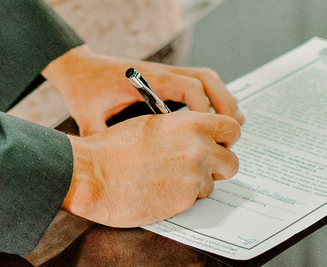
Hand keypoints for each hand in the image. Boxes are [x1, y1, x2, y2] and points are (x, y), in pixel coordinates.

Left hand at [42, 45, 242, 135]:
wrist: (79, 69)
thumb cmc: (85, 91)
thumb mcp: (89, 117)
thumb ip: (103, 138)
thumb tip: (117, 169)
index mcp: (146, 79)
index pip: (187, 86)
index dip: (202, 109)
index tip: (208, 133)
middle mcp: (161, 72)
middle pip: (205, 77)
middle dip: (223, 102)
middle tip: (235, 130)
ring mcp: (165, 73)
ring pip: (206, 77)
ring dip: (222, 97)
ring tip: (235, 124)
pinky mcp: (166, 79)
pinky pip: (197, 82)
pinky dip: (212, 97)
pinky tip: (217, 119)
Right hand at [63, 111, 240, 226]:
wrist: (93, 174)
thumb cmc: (113, 147)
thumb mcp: (152, 124)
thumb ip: (182, 129)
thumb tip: (196, 135)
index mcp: (191, 124)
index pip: (232, 128)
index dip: (226, 137)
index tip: (218, 142)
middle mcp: (198, 149)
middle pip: (232, 162)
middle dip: (219, 165)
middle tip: (199, 165)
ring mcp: (193, 177)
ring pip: (213, 183)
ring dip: (197, 183)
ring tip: (169, 178)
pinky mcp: (184, 201)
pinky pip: (195, 200)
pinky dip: (182, 197)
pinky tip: (160, 189)